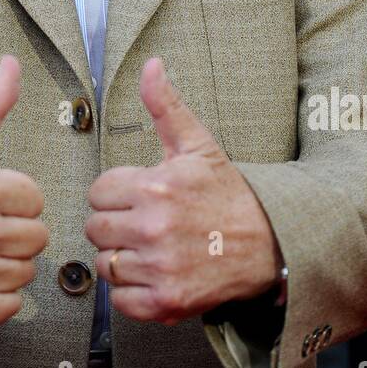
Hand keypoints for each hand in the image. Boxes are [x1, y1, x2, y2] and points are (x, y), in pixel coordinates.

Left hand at [86, 57, 281, 324]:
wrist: (271, 243)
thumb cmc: (226, 192)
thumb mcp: (197, 145)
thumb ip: (165, 106)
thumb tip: (151, 65)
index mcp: (155, 186)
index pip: (98, 191)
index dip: (117, 193)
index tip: (140, 196)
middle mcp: (154, 227)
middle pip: (95, 228)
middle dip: (115, 224)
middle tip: (144, 222)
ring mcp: (160, 267)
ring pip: (105, 264)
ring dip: (122, 258)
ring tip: (150, 248)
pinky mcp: (167, 302)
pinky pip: (121, 301)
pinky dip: (133, 292)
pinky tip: (155, 273)